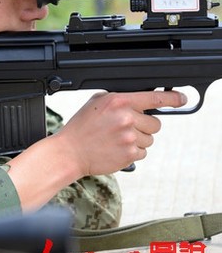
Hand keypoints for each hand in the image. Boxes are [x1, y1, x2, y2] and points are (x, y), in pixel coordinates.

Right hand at [7, 89, 185, 210]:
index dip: (172, 98)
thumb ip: (120, 99)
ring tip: (118, 139)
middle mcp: (127, 118)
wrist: (70, 151)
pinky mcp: (130, 154)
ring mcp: (130, 137)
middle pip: (155, 122)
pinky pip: (143, 153)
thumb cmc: (82, 126)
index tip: (181, 98)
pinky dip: (133, 152)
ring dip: (138, 140)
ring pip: (150, 139)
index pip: (154, 97)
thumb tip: (139, 100)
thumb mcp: (98, 102)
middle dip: (144, 125)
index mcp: (119, 101)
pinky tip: (117, 149)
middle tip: (126, 128)